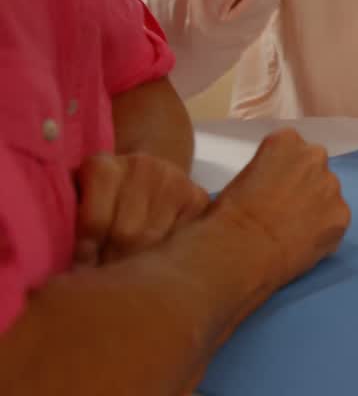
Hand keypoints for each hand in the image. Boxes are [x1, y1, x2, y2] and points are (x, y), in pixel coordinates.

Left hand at [75, 152, 210, 265]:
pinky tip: (157, 261)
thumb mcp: (79, 199)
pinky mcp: (198, 195)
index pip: (94, 222)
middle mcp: (142, 166)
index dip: (86, 254)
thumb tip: (75, 264)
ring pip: (154, 239)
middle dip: (113, 261)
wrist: (145, 172)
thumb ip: (71, 222)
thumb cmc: (101, 197)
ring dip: (139, 262)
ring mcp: (174, 179)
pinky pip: (182, 236)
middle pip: (127, 233)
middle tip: (105, 280)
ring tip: (128, 275)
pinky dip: (168, 254)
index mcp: (102, 166)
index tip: (82, 272)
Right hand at [211, 128, 349, 289]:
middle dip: (304, 183)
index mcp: (286, 141)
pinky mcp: (342, 215)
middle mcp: (315, 157)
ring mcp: (332, 186)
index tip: (272, 187)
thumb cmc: (227, 214)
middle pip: (314, 167)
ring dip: (316, 206)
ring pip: (327, 194)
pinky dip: (324, 230)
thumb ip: (265, 171)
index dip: (282, 170)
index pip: (291, 148)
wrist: (242, 252)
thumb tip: (269, 186)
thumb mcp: (241, 178)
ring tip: (293, 229)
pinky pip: (335, 220)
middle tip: (284, 207)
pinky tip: (304, 243)